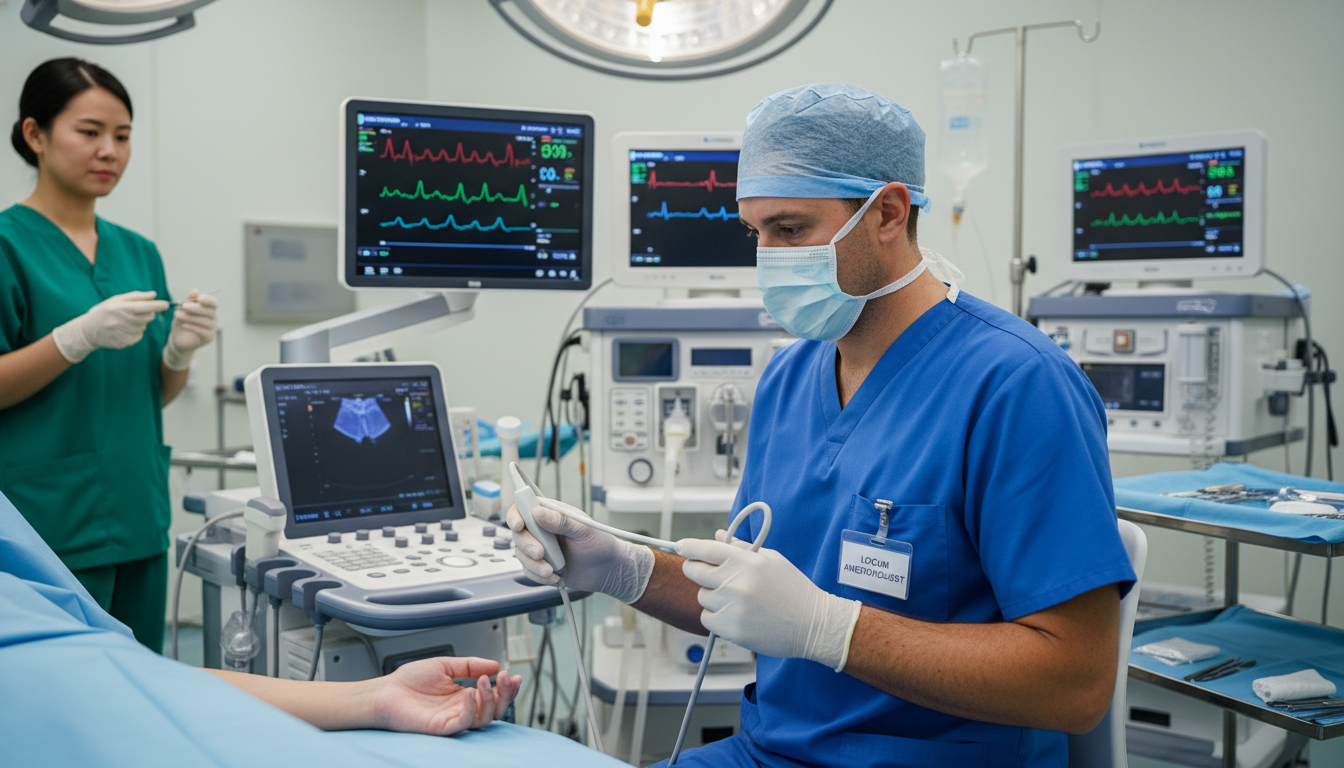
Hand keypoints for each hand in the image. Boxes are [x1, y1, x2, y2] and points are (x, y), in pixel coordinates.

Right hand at [51, 290, 168, 363]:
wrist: (88, 332)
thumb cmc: (103, 312)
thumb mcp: (115, 300)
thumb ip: (136, 297)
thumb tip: (154, 295)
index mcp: (121, 309)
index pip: (146, 307)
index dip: (158, 306)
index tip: (166, 304)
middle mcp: (124, 321)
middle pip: (149, 316)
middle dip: (147, 312)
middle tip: (133, 312)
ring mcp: (126, 334)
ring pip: (144, 326)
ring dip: (139, 322)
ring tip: (123, 321)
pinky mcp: (127, 343)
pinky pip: (139, 335)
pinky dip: (135, 331)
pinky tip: (122, 330)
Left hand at [163, 290, 217, 369]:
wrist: (178, 339)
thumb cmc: (181, 321)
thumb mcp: (182, 309)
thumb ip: (188, 300)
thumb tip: (195, 290)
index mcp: (208, 309)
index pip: (213, 303)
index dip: (208, 300)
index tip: (199, 298)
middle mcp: (213, 318)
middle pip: (210, 311)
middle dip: (197, 308)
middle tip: (184, 306)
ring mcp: (212, 329)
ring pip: (206, 321)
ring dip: (191, 317)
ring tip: (178, 315)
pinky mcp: (208, 338)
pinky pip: (203, 331)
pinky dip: (192, 327)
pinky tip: (183, 325)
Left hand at [372, 657, 520, 735]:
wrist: (385, 692)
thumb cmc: (409, 681)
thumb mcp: (445, 665)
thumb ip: (470, 664)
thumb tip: (494, 665)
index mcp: (464, 695)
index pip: (493, 696)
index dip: (506, 687)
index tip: (513, 674)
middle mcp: (462, 709)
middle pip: (495, 710)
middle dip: (506, 694)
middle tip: (507, 678)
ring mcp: (453, 719)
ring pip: (484, 718)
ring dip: (489, 699)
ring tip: (482, 680)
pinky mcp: (442, 728)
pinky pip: (463, 722)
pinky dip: (470, 709)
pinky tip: (468, 692)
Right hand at [506, 497, 653, 602]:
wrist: (608, 571)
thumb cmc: (600, 544)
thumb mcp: (584, 529)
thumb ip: (561, 521)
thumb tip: (538, 513)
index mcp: (550, 513)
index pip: (523, 507)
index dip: (515, 515)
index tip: (519, 525)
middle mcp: (541, 529)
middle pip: (518, 533)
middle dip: (526, 545)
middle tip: (540, 554)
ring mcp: (540, 548)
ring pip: (521, 555)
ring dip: (534, 565)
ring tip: (553, 572)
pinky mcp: (541, 566)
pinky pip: (529, 571)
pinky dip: (540, 577)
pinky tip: (557, 578)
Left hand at [678, 532, 860, 670]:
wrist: (813, 624)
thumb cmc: (794, 589)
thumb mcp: (771, 560)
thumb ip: (742, 548)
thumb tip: (716, 535)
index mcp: (746, 562)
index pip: (706, 548)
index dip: (688, 546)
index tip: (680, 547)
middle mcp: (736, 582)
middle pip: (695, 571)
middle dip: (695, 570)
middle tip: (705, 574)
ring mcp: (732, 607)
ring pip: (702, 596)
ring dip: (711, 596)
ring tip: (735, 599)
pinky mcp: (731, 629)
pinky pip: (707, 619)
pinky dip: (715, 617)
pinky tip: (735, 615)